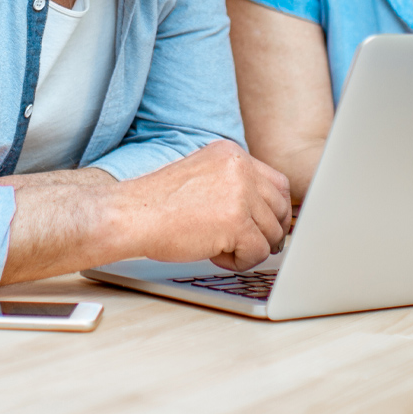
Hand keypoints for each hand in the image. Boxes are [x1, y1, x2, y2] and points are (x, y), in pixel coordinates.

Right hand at [118, 140, 290, 271]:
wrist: (131, 214)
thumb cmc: (159, 203)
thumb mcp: (203, 176)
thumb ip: (235, 184)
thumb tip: (269, 213)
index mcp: (231, 153)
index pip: (277, 183)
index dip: (275, 210)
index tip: (265, 225)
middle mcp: (240, 167)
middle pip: (281, 208)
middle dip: (270, 231)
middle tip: (249, 245)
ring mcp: (240, 193)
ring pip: (272, 233)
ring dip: (249, 247)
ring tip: (217, 246)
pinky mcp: (236, 222)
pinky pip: (258, 252)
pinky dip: (239, 261)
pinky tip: (214, 254)